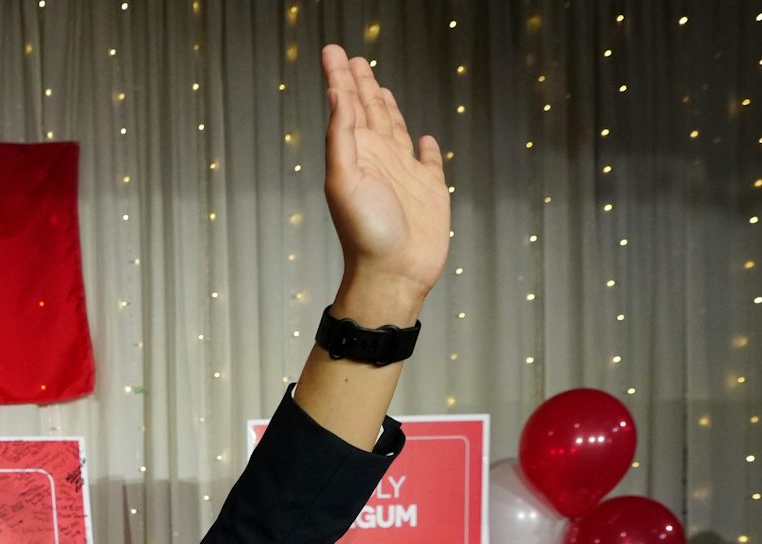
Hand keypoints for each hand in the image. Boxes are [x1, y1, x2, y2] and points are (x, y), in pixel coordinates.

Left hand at [320, 44, 449, 301]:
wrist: (393, 274)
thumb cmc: (365, 233)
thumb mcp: (344, 179)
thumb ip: (340, 136)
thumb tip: (337, 94)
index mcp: (356, 153)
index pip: (345, 105)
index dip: (339, 78)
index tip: (332, 51)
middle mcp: (378, 159)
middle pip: (368, 111)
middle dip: (359, 84)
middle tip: (352, 58)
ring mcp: (404, 174)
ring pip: (395, 129)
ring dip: (386, 107)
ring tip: (379, 86)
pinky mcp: (430, 190)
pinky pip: (429, 161)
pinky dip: (426, 148)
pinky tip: (424, 138)